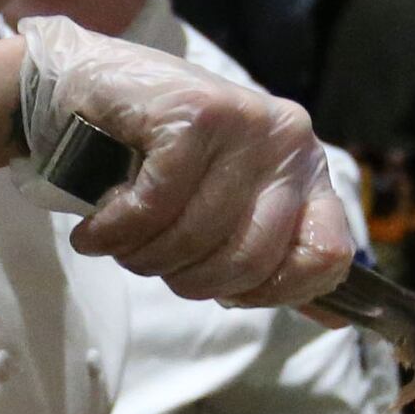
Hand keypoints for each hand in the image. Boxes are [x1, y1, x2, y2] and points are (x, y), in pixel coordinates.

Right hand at [19, 14, 353, 306]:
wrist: (83, 92)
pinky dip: (115, 230)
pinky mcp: (194, 111)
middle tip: (149, 259)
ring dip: (141, 255)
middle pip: (251, 259)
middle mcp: (288, 141)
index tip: (222, 290)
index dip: (272, 291)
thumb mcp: (223, 209)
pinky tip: (96, 227)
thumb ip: (275, 260)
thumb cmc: (153, 160)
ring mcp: (245, 120)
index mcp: (306, 169)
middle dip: (188, 279)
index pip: (327, 255)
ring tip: (117, 237)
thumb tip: (332, 321)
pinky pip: (156, 206)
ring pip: (197, 236)